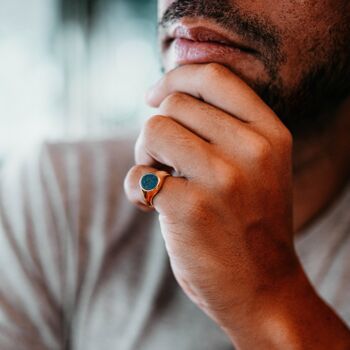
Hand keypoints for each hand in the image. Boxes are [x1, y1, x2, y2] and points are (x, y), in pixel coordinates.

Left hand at [125, 63, 301, 344]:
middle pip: (175, 104)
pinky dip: (137, 189)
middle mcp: (252, 150)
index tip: (153, 95)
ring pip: (154, 130)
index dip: (175, 77)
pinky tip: (150, 206)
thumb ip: (224, 127)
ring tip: (159, 179)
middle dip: (158, 129)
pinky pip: (140, 175)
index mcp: (271, 134)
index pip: (214, 77)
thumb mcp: (258, 167)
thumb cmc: (250, 223)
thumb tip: (166, 95)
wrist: (262, 289)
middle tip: (163, 160)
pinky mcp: (191, 209)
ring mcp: (223, 179)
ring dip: (145, 154)